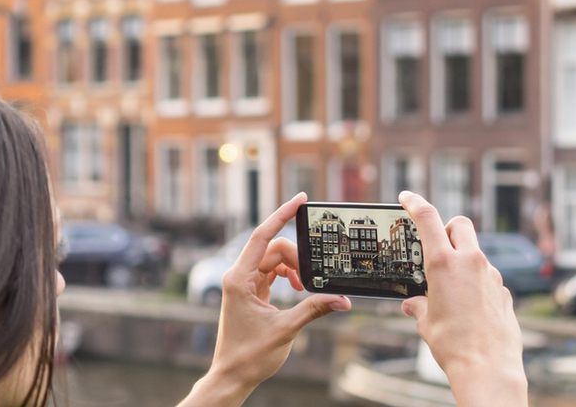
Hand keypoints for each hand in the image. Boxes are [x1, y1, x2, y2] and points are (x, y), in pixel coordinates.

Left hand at [180, 193, 350, 406]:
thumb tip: (344, 299)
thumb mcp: (286, 330)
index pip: (262, 236)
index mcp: (239, 279)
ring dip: (294, 269)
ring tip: (306, 288)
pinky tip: (300, 289)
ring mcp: (244, 283)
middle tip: (313, 279)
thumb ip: (314, 309)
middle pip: (273, 249)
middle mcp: (238, 276)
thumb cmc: (250, 355)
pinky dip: (289, 276)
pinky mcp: (251, 292)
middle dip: (296, 258)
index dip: (282, 215)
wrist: (232, 376)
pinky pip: (272, 272)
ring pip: (274, 260)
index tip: (300, 199)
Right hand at [398, 191, 527, 405]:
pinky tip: (469, 308)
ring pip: (476, 252)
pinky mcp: (504, 291)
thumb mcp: (426, 323)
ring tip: (450, 289)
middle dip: (447, 228)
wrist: (488, 367)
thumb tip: (413, 304)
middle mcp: (471, 262)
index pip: (428, 217)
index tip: (407, 197)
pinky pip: (488, 278)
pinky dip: (477, 284)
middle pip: (460, 224)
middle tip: (436, 246)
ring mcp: (492, 275)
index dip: (415, 202)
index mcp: (444, 264)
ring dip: (463, 260)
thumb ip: (419, 306)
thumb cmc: (454, 345)